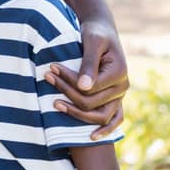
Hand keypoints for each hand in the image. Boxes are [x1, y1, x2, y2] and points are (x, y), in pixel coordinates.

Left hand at [47, 16, 128, 138]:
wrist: (102, 31)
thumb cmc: (96, 33)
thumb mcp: (92, 42)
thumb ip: (89, 63)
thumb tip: (83, 87)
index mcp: (119, 73)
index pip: (90, 88)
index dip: (69, 81)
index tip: (51, 69)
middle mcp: (122, 87)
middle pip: (91, 102)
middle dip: (67, 91)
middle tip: (47, 76)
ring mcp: (119, 96)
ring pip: (99, 115)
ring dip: (75, 112)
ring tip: (54, 103)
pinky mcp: (115, 100)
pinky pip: (114, 120)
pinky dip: (105, 130)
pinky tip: (91, 137)